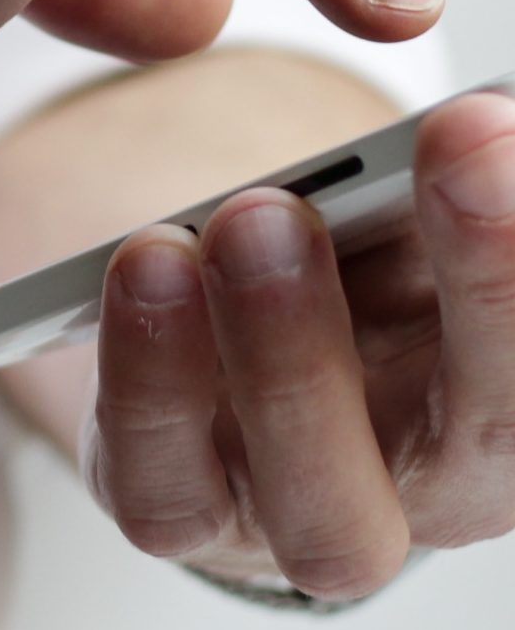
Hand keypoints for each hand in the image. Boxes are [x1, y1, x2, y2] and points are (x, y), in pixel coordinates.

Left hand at [86, 92, 514, 597]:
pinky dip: (150, 378)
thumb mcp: (424, 207)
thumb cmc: (356, 256)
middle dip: (486, 289)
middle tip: (447, 145)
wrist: (222, 313)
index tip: (502, 126)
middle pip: (496, 435)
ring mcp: (308, 517)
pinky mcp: (182, 514)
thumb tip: (493, 112)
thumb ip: (467, 171)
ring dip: (288, 352)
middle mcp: (443, 484)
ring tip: (249, 216)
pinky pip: (165, 487)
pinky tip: (148, 263)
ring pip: (321, 502)